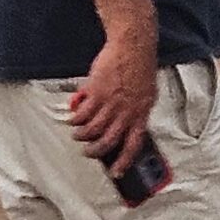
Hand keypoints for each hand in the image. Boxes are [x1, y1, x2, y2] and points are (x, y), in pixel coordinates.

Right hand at [68, 34, 156, 171]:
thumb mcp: (146, 93)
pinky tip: (73, 118)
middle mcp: (126, 112)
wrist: (132, 47)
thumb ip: (136, 110)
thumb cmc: (141, 67)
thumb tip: (128, 123)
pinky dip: (76, 118)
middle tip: (88, 152)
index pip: (133, 145)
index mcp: (141, 114)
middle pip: (108, 141)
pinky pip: (82, 113)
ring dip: (82, 135)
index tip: (116, 172)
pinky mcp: (96, 93)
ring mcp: (110, 103)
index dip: (124, 161)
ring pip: (92, 129)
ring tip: (77, 135)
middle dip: (95, 151)